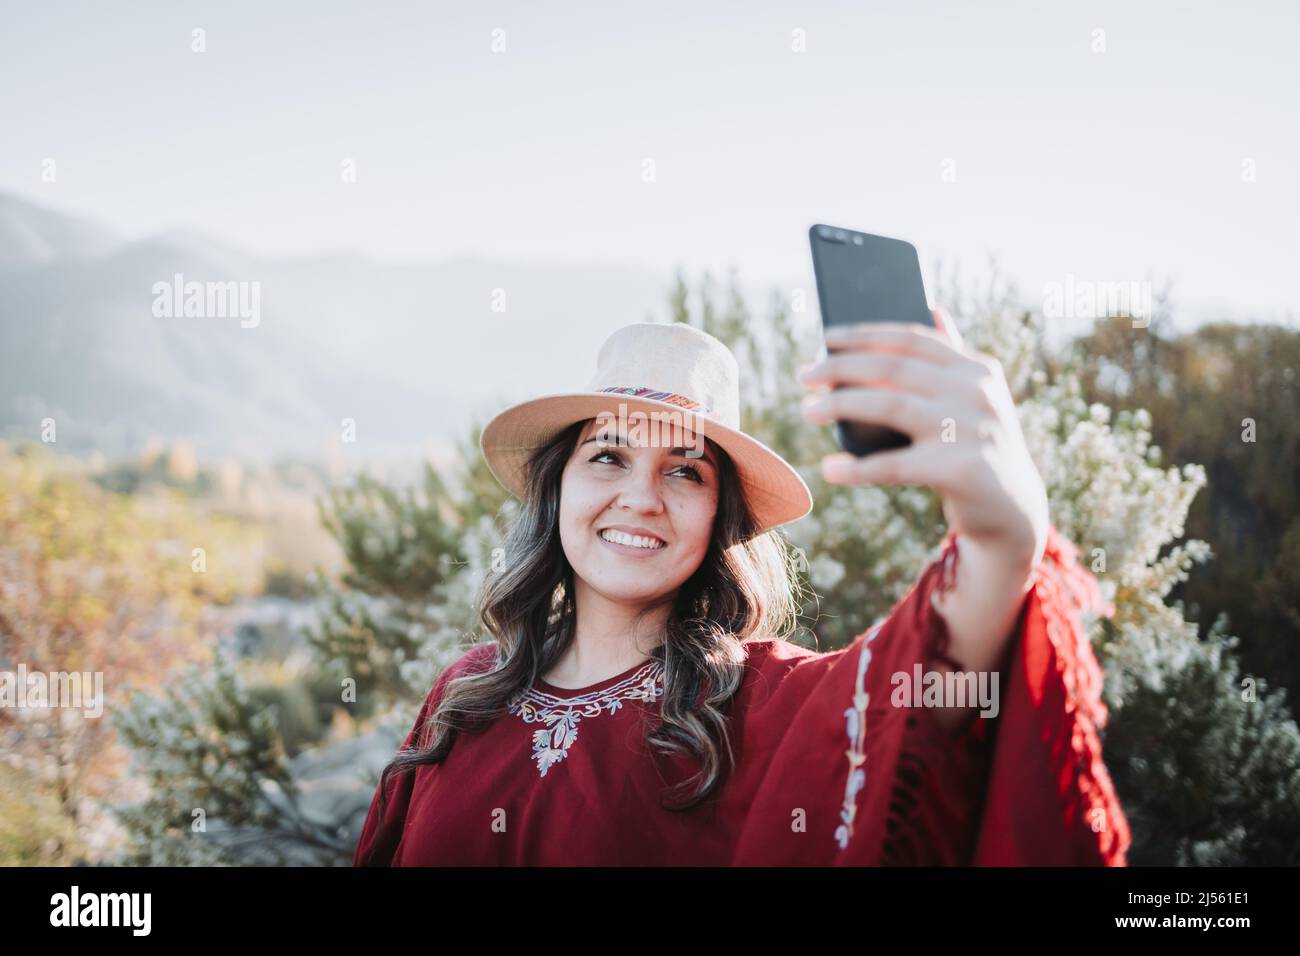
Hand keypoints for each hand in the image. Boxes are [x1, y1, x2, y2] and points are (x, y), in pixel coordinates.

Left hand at [798, 307, 1048, 562]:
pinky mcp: (962, 470)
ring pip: (891, 406)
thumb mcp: (975, 398)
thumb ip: (953, 357)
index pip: (912, 338)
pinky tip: (830, 469)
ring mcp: (972, 429)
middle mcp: (976, 392)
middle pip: (894, 367)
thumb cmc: (979, 447)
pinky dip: (858, 469)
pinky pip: (896, 465)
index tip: (826, 337)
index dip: (864, 334)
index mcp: (976, 369)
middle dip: (841, 367)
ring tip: (808, 411)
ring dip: (841, 405)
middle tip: (804, 376)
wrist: (1014, 510)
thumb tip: (932, 306)